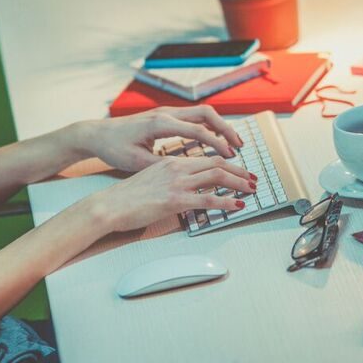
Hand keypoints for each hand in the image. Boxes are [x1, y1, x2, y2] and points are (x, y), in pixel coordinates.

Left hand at [76, 106, 243, 172]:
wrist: (97, 134)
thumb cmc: (114, 148)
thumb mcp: (136, 162)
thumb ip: (162, 166)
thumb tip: (186, 175)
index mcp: (160, 123)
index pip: (197, 130)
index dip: (217, 143)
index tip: (231, 156)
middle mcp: (166, 114)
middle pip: (206, 114)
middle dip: (225, 129)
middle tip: (239, 146)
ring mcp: (166, 113)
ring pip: (201, 113)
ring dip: (219, 126)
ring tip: (233, 143)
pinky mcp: (164, 117)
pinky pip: (192, 118)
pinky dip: (207, 127)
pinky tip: (214, 141)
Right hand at [94, 155, 255, 232]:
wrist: (109, 205)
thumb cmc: (126, 196)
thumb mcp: (150, 179)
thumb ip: (169, 179)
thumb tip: (184, 187)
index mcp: (171, 162)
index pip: (207, 157)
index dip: (227, 163)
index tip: (239, 170)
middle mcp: (176, 168)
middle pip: (217, 163)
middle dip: (239, 171)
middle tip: (253, 179)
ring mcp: (176, 183)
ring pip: (217, 177)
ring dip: (239, 183)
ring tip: (251, 190)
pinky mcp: (175, 201)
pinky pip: (208, 200)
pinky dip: (227, 202)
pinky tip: (237, 205)